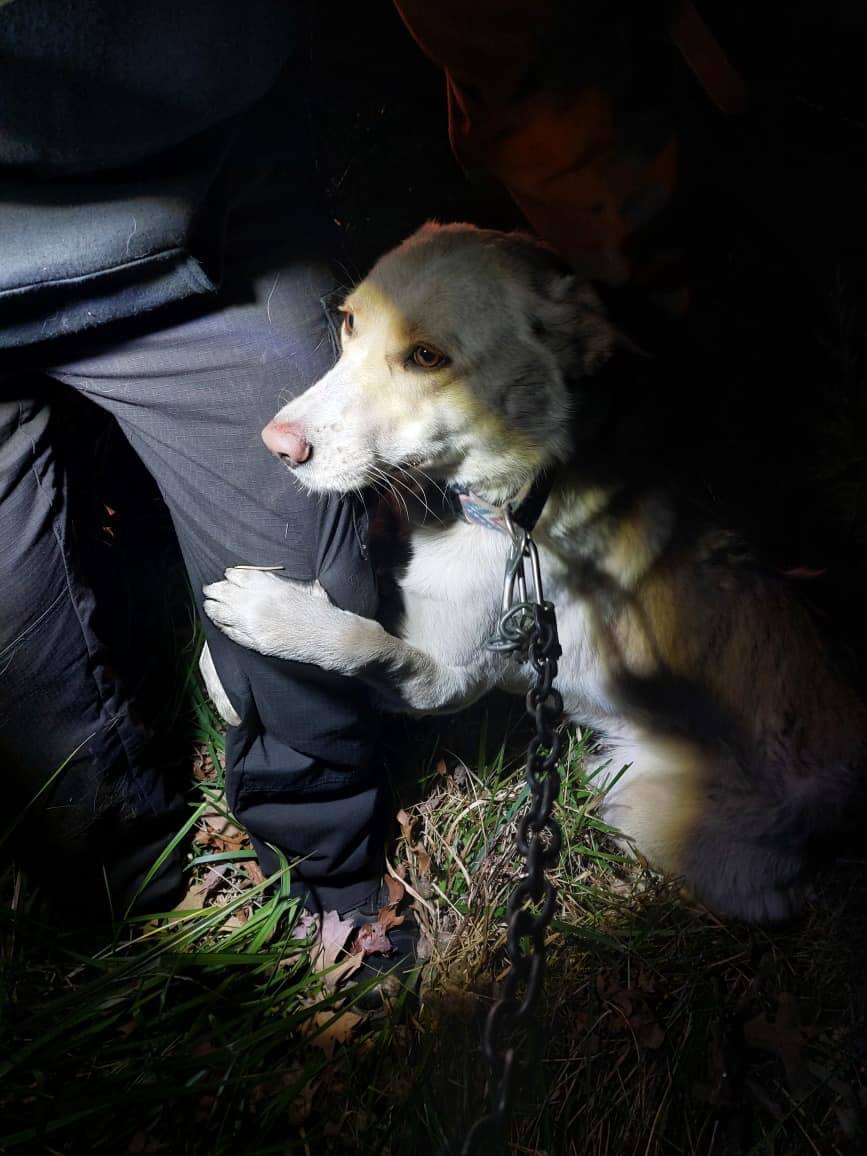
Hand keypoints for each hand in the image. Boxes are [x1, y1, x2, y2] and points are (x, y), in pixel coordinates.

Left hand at [203, 567, 335, 663]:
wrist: (329, 637)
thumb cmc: (321, 610)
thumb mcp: (303, 586)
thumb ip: (280, 583)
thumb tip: (265, 579)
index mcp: (271, 586)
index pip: (239, 576)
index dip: (230, 575)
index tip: (227, 575)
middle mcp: (258, 602)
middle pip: (225, 591)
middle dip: (215, 589)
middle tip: (209, 589)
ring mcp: (254, 624)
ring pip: (221, 612)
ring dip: (212, 606)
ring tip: (208, 603)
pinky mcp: (255, 642)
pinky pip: (230, 632)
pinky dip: (222, 625)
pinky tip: (218, 622)